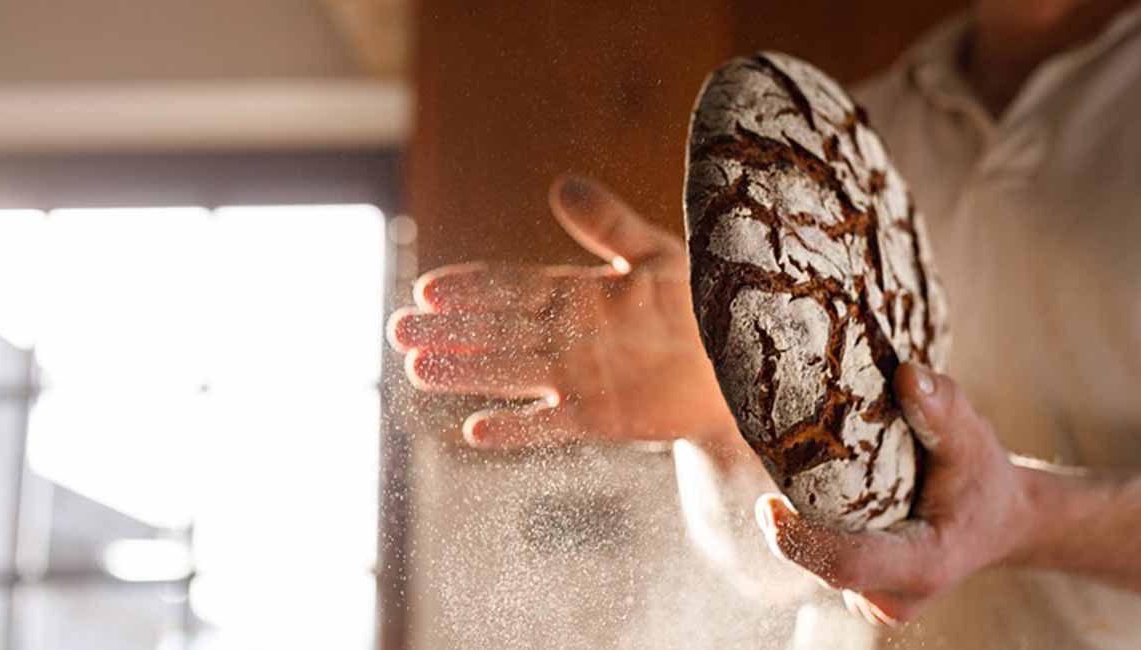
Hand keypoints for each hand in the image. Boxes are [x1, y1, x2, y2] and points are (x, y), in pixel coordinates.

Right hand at [388, 174, 736, 448]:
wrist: (742, 360)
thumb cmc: (703, 301)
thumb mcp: (657, 253)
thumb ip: (608, 225)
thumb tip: (560, 184)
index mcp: (578, 293)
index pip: (512, 287)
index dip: (472, 287)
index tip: (428, 287)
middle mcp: (568, 336)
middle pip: (497, 331)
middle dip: (449, 330)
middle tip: (399, 330)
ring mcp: (579, 377)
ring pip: (510, 373)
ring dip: (466, 372)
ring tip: (417, 368)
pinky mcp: (599, 416)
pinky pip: (549, 423)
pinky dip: (515, 429)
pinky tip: (476, 431)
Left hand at [752, 363, 1032, 625]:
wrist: (999, 520)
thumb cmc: (984, 480)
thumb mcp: (974, 440)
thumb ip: (944, 409)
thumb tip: (907, 373)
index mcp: (924, 565)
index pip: (848, 564)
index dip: (801, 542)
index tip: (766, 505)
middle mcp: (895, 596)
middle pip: (823, 562)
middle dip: (793, 521)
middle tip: (776, 462)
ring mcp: (876, 601)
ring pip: (818, 563)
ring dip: (802, 522)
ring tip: (800, 472)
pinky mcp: (861, 593)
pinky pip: (821, 561)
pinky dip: (812, 528)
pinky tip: (817, 494)